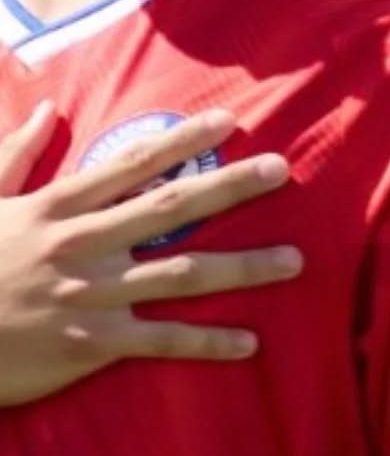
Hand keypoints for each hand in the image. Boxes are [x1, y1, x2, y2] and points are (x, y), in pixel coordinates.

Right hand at [0, 102, 301, 406]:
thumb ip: (15, 155)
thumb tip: (46, 109)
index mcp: (57, 209)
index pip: (131, 164)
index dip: (182, 141)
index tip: (229, 122)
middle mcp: (82, 247)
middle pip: (170, 210)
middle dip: (229, 187)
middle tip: (281, 171)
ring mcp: (90, 298)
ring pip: (182, 277)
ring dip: (243, 267)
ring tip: (295, 260)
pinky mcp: (90, 346)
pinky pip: (160, 342)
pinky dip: (207, 343)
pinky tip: (251, 342)